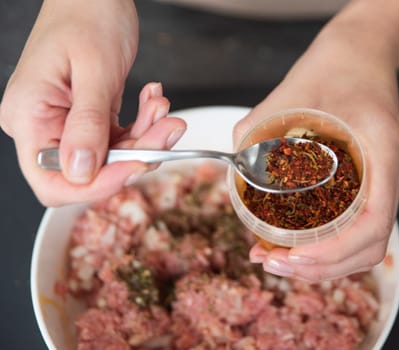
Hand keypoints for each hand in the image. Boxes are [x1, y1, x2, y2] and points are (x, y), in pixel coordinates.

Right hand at [0, 1, 185, 205]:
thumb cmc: (88, 15)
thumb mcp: (94, 71)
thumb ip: (87, 124)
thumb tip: (81, 172)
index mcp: (28, 117)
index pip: (53, 181)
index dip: (96, 184)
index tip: (137, 166)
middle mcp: (42, 126)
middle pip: (90, 171)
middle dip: (134, 154)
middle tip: (167, 128)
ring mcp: (66, 124)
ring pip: (112, 156)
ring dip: (145, 137)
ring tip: (161, 106)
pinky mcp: (87, 119)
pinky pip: (119, 138)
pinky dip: (142, 124)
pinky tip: (152, 101)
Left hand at [234, 12, 398, 281]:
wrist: (362, 53)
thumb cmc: (335, 65)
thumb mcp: (293, 90)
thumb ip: (258, 125)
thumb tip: (231, 161)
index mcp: (382, 150)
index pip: (374, 223)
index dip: (334, 252)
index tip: (293, 257)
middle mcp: (391, 173)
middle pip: (371, 246)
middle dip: (322, 268)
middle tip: (274, 266)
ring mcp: (384, 180)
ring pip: (366, 245)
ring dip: (326, 264)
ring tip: (280, 264)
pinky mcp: (372, 182)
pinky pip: (360, 228)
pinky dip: (332, 248)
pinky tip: (300, 247)